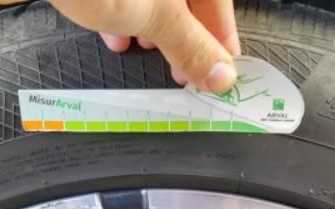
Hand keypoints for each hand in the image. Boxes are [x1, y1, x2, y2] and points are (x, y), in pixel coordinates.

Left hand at [48, 0, 240, 92]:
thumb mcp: (156, 16)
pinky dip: (120, 13)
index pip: (218, 1)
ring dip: (149, 26)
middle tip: (180, 70)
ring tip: (143, 51)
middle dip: (181, 34)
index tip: (219, 71)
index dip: (220, 37)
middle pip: (183, 0)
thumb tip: (222, 75)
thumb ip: (191, 45)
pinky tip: (112, 34)